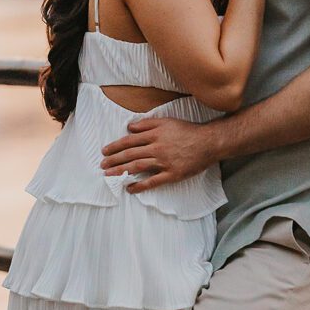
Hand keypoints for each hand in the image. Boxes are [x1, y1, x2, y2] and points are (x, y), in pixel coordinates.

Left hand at [100, 117, 218, 191]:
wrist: (208, 142)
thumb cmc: (188, 131)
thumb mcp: (167, 121)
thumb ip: (147, 124)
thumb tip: (130, 127)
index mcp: (155, 134)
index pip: (130, 141)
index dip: (115, 146)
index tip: (105, 151)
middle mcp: (157, 147)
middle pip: (131, 154)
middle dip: (114, 160)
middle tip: (102, 165)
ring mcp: (164, 162)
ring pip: (138, 166)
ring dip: (121, 171)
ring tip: (109, 175)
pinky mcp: (172, 174)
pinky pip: (153, 181)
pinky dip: (140, 185)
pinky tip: (130, 188)